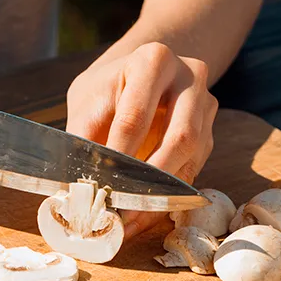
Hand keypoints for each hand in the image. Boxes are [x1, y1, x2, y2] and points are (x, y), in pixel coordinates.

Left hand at [66, 42, 217, 238]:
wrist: (140, 74)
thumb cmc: (110, 87)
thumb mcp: (89, 99)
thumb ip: (83, 135)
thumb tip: (72, 186)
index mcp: (153, 61)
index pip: (135, 115)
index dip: (117, 155)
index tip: (100, 185)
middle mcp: (190, 78)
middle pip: (179, 136)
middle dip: (149, 180)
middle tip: (121, 207)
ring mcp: (206, 106)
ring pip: (192, 156)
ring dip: (160, 194)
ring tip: (129, 220)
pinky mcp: (209, 134)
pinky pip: (192, 171)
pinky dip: (165, 198)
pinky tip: (141, 217)